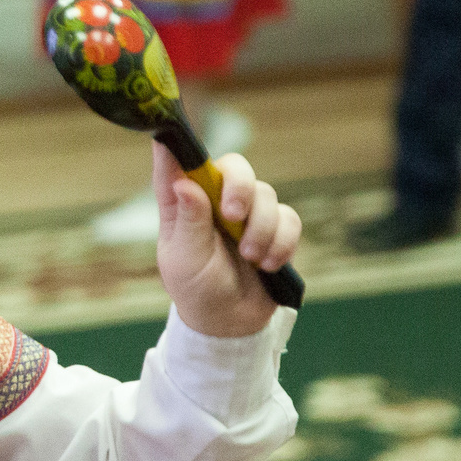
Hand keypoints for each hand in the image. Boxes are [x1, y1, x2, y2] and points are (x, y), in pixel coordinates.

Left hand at [152, 145, 301, 338]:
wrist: (231, 323)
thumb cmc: (197, 289)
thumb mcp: (186, 259)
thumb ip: (189, 220)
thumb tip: (184, 183)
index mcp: (183, 205)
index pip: (176, 165)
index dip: (174, 146)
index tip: (170, 137)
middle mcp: (215, 201)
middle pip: (234, 166)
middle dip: (239, 187)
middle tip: (234, 216)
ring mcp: (247, 213)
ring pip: (267, 194)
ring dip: (261, 228)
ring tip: (251, 259)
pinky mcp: (275, 229)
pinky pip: (290, 219)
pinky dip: (281, 242)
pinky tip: (267, 264)